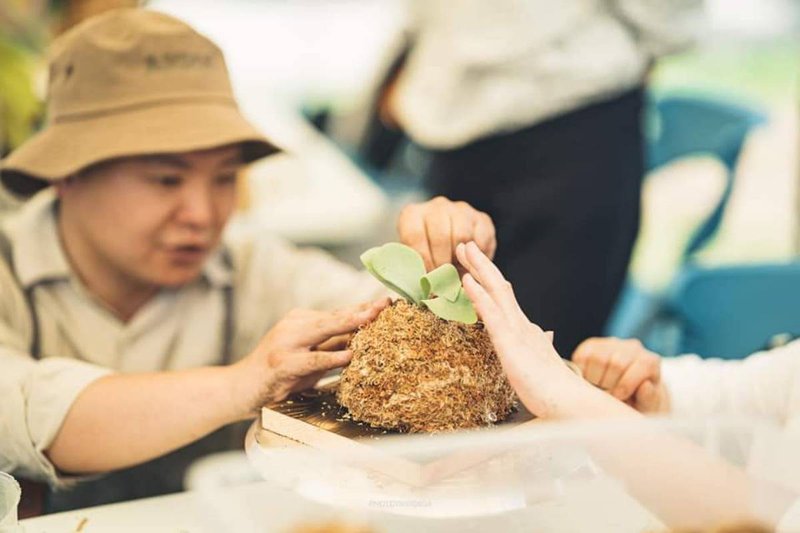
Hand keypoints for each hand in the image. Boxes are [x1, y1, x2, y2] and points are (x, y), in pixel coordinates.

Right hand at [235, 298, 390, 413]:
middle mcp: (294, 325)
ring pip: (324, 330)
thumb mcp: (309, 355)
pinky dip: (332, 357)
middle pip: (335, 316)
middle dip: (362, 310)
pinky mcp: (282, 363)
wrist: (241, 388)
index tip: (385, 302)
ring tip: (372, 319)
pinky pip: (313, 359)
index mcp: (301, 320)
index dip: (362, 308)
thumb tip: (365, 338)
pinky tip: (350, 355)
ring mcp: (286, 343)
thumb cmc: (279, 374)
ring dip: (350, 324)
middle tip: (385, 304)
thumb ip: (332, 345)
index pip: (338, 313)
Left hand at [398, 197, 495, 270]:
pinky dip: (477, 256)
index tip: (429, 275)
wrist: (446, 244)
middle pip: (440, 235)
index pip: (415, 235)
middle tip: (444, 278)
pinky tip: (470, 263)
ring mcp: (460, 210)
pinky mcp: (482, 218)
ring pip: (461, 236)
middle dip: (442, 262)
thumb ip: (416, 267)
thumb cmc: (425, 255)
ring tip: (457, 272)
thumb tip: (425, 288)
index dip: (423, 259)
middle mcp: (436, 206)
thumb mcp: (415, 258)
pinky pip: (481, 239)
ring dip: (460, 259)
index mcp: (412, 214)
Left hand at [456, 242, 583, 417]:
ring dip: (478, 267)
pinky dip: (479, 294)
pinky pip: (491, 313)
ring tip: (463, 248)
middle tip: (465, 244)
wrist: (569, 405)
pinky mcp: (510, 343)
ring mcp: (517, 331)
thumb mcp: (543, 364)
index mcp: (526, 330)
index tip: (475, 265)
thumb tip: (546, 334)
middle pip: (499, 285)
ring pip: (495, 290)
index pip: (505, 298)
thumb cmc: (555, 393)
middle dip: (481, 264)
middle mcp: (522, 324)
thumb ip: (542, 347)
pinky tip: (467, 280)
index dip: (489, 279)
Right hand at [572, 337, 669, 413]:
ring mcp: (611, 344)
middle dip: (609, 385)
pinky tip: (590, 380)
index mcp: (650, 361)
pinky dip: (583, 372)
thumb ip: (649, 399)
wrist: (622, 396)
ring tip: (599, 388)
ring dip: (594, 379)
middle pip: (617, 363)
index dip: (627, 384)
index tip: (618, 397)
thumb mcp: (647, 407)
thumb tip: (646, 385)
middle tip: (608, 395)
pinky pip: (583, 357)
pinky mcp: (591, 346)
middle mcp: (632, 348)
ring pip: (598, 358)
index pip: (642, 365)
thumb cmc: (636, 403)